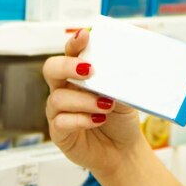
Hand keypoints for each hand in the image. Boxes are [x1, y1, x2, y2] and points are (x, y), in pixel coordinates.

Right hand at [43, 28, 141, 178]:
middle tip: (90, 70)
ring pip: (58, 97)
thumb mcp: (127, 93)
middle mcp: (66, 89)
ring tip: (107, 105)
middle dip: (68, 66)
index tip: (85, 35)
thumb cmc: (122, 117)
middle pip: (51, 68)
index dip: (75, 41)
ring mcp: (59, 110)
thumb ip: (123, 78)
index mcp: (81, 75)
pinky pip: (61, 121)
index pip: (72, 52)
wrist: (124, 149)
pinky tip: (98, 120)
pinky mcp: (59, 132)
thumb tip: (134, 57)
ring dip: (84, 100)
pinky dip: (82, 119)